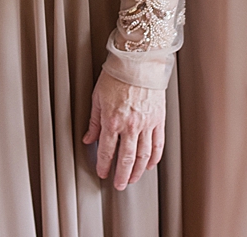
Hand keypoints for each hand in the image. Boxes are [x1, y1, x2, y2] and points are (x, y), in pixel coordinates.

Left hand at [83, 74, 165, 189]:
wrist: (138, 62)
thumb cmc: (116, 75)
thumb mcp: (97, 97)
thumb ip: (93, 121)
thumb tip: (87, 138)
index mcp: (112, 120)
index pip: (106, 150)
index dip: (103, 165)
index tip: (102, 173)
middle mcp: (130, 125)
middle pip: (126, 158)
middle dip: (122, 175)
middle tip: (119, 185)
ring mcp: (146, 124)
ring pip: (143, 156)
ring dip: (138, 171)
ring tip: (133, 179)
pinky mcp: (158, 120)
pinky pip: (158, 144)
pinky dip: (154, 158)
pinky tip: (150, 165)